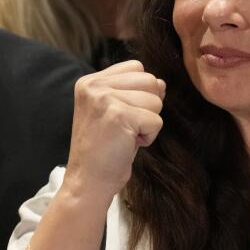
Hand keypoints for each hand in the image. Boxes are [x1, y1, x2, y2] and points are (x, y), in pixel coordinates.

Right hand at [64, 60, 164, 199]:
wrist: (88, 182)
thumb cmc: (105, 150)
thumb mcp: (119, 113)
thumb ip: (136, 93)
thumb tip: (161, 82)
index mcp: (90, 81)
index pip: (136, 67)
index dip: (141, 93)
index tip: (124, 116)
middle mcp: (94, 85)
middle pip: (149, 80)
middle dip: (148, 107)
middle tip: (126, 128)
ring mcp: (104, 98)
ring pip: (155, 100)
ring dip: (148, 123)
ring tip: (126, 137)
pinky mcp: (118, 115)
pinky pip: (156, 120)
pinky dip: (149, 137)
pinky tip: (128, 145)